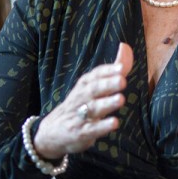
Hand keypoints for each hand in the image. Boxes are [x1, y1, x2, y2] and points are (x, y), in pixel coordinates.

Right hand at [33, 42, 132, 159]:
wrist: (52, 132)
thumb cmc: (79, 105)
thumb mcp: (93, 85)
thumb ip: (113, 68)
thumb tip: (125, 47)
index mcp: (85, 85)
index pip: (95, 75)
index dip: (107, 71)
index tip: (120, 68)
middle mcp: (82, 97)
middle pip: (94, 89)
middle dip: (107, 84)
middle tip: (122, 81)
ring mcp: (80, 115)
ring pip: (94, 108)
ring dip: (107, 103)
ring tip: (120, 99)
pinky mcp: (82, 132)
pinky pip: (92, 129)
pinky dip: (102, 126)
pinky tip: (114, 123)